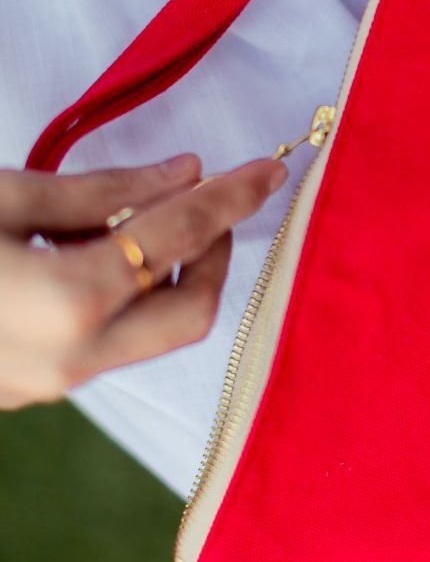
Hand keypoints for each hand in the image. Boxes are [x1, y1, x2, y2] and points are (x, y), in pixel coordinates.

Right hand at [0, 153, 288, 409]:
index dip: (231, 196)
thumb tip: (187, 174)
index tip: (269, 170)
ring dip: (165, 277)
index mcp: (70, 303)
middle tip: (202, 204)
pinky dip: (120, 298)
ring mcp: (53, 385)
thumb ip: (103, 190)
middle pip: (192, 311)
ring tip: (131, 222)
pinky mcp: (31, 391)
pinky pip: (106, 342)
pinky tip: (86, 255)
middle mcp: (76, 360)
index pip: (181, 237)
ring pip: (151, 333)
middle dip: (213, 255)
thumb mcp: (3, 197)